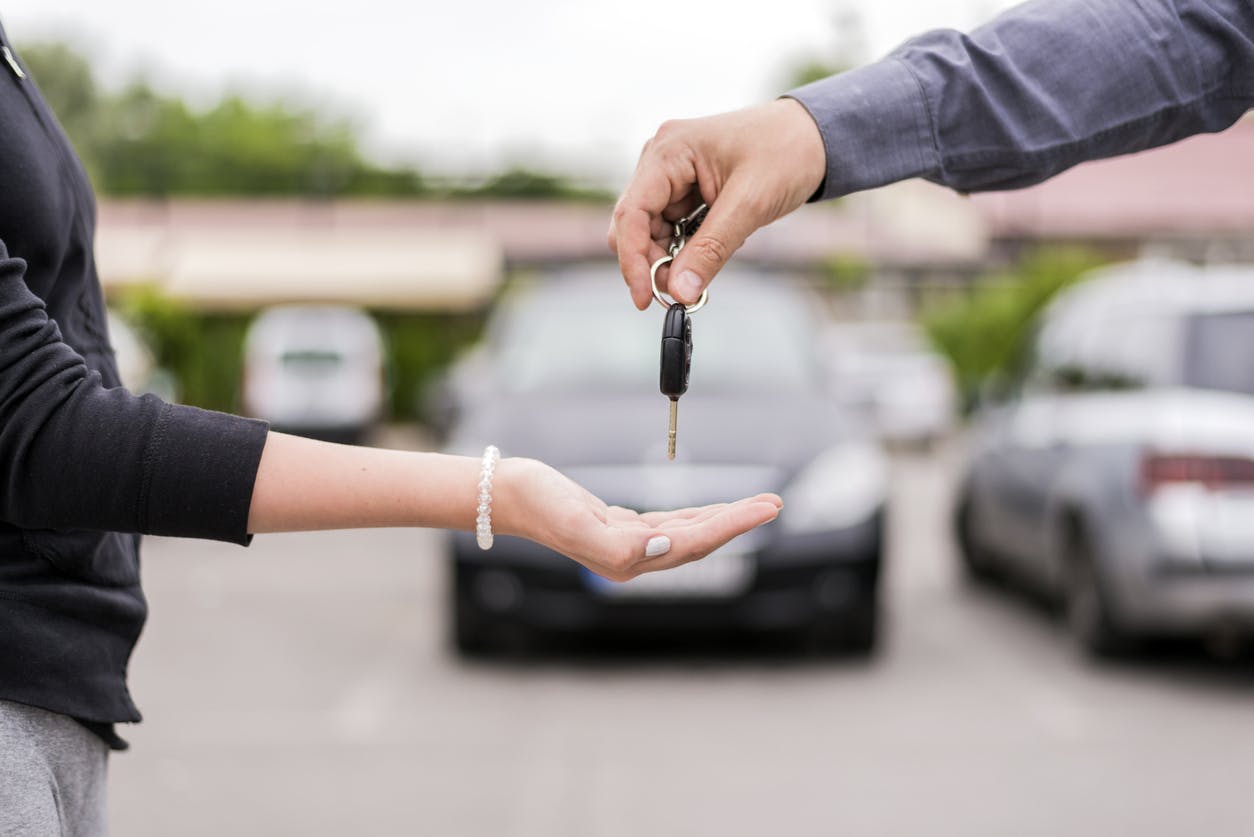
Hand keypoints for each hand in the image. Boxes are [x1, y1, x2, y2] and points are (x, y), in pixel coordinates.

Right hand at [495, 458, 781, 581]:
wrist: (509, 495)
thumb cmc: (539, 504)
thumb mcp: (574, 521)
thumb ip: (618, 544)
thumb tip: (663, 547)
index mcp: (628, 560)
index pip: (694, 543)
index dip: (733, 525)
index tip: (765, 508)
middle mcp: (634, 558)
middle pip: (700, 540)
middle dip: (739, 521)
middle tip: (775, 503)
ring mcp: (629, 545)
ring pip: (690, 533)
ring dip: (723, 518)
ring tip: (757, 504)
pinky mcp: (622, 529)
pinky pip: (671, 525)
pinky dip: (697, 516)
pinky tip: (712, 511)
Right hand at [608, 98, 826, 310]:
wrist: (816, 137)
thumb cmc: (787, 152)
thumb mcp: (749, 205)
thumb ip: (710, 250)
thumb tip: (679, 291)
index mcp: (669, 150)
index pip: (632, 213)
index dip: (633, 260)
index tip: (645, 298)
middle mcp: (662, 158)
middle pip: (636, 224)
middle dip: (652, 262)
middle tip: (680, 293)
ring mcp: (673, 173)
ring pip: (653, 230)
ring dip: (670, 258)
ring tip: (701, 274)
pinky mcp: (687, 187)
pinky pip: (674, 227)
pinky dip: (687, 248)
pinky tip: (712, 250)